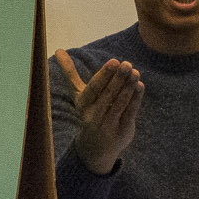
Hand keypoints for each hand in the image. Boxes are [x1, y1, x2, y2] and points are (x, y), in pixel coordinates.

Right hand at [57, 50, 144, 174]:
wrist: (94, 149)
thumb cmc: (88, 112)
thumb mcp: (78, 95)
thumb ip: (70, 73)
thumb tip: (58, 50)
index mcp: (83, 104)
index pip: (94, 88)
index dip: (104, 75)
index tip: (114, 61)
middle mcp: (94, 115)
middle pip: (107, 94)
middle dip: (118, 78)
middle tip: (127, 64)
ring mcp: (109, 124)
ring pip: (119, 103)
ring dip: (128, 87)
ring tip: (136, 72)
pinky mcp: (122, 130)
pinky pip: (129, 112)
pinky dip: (135, 99)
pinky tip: (139, 85)